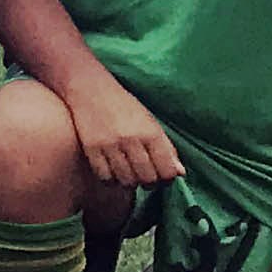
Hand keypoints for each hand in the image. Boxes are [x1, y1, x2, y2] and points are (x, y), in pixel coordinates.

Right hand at [62, 81, 181, 192]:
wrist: (90, 88)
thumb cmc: (124, 106)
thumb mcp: (151, 123)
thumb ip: (166, 148)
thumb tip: (180, 173)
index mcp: (151, 133)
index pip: (167, 171)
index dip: (167, 179)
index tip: (162, 177)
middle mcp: (132, 140)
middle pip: (147, 179)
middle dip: (149, 182)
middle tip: (145, 176)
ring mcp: (110, 145)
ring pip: (126, 181)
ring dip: (130, 182)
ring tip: (128, 173)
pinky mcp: (91, 149)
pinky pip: (105, 177)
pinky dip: (111, 179)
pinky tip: (113, 172)